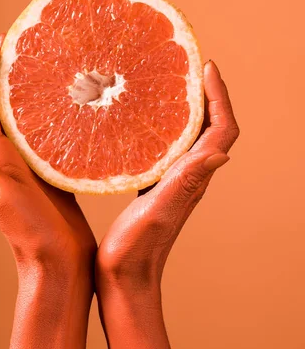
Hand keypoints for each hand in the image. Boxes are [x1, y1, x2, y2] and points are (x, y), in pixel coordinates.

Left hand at [0, 36, 96, 275]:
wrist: (59, 263)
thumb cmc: (30, 232)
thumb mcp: (0, 194)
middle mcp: (9, 159)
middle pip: (2, 109)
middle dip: (6, 76)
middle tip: (22, 48)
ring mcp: (32, 167)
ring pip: (27, 121)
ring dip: (30, 94)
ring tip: (47, 68)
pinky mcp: (54, 175)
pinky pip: (50, 139)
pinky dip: (54, 119)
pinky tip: (71, 108)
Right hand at [96, 59, 239, 290]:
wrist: (125, 280)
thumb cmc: (137, 251)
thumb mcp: (159, 212)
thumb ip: (186, 184)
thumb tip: (222, 154)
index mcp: (193, 179)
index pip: (222, 131)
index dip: (220, 97)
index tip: (207, 67)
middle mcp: (190, 178)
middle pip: (212, 129)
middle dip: (208, 95)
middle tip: (190, 67)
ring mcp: (175, 183)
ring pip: (191, 138)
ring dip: (189, 109)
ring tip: (170, 84)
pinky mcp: (157, 188)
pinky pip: (169, 150)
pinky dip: (165, 129)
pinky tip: (145, 122)